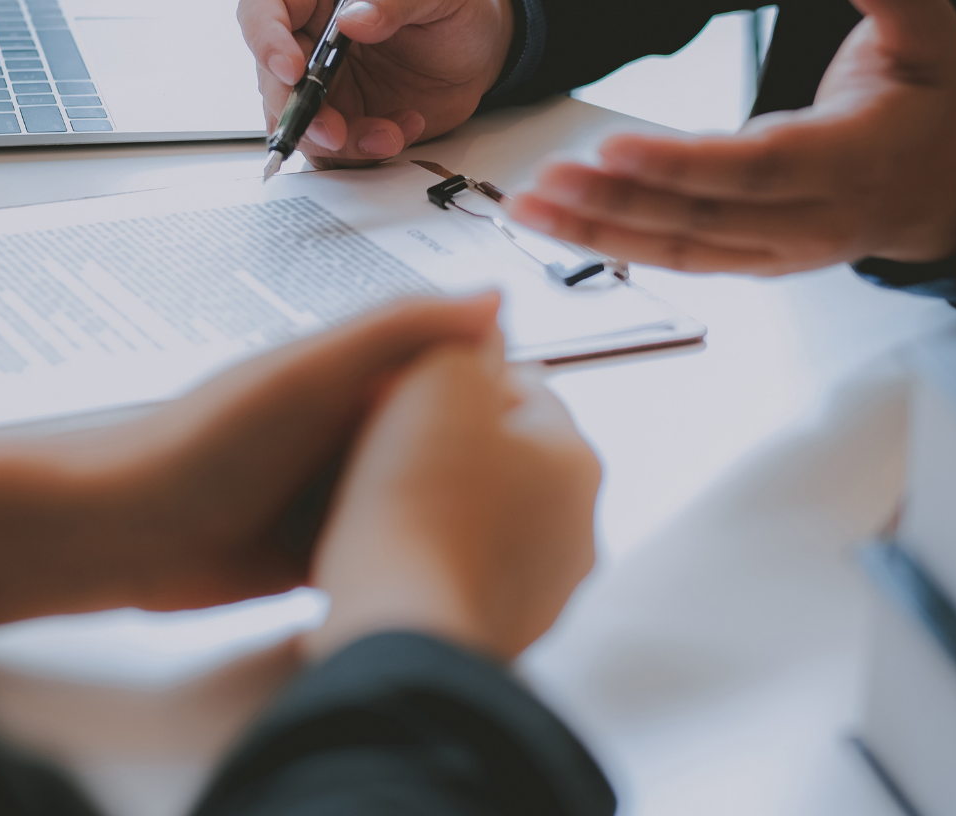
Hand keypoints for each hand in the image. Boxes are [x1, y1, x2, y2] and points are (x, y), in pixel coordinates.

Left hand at [0, 294, 501, 633]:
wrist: (123, 535)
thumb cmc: (201, 443)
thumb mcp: (310, 371)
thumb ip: (398, 331)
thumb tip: (494, 297)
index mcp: (352, 371)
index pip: (449, 366)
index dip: (499, 387)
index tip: (550, 414)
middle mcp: (348, 426)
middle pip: (442, 437)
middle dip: (485, 460)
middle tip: (549, 489)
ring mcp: (333, 489)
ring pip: (420, 498)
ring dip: (453, 514)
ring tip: (517, 538)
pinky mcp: (319, 548)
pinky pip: (385, 546)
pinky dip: (413, 556)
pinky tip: (454, 573)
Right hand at [237, 0, 513, 166]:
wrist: (482, 42)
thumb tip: (352, 18)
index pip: (264, 5)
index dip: (266, 39)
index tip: (292, 70)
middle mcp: (309, 36)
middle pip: (273, 78)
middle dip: (300, 112)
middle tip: (335, 132)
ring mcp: (325, 83)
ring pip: (301, 122)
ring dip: (339, 141)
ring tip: (390, 134)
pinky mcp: (345, 119)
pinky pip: (335, 150)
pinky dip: (364, 151)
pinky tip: (402, 131)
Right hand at [305, 329, 599, 662]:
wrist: (396, 626)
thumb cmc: (418, 507)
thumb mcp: (438, 377)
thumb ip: (464, 336)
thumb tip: (482, 323)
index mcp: (577, 458)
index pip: (523, 387)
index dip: (455, 376)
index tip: (408, 387)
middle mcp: (577, 527)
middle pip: (506, 456)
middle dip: (452, 444)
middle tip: (387, 442)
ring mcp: (545, 589)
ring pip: (485, 518)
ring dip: (442, 506)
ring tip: (378, 503)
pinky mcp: (503, 633)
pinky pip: (462, 574)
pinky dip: (431, 561)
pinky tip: (387, 556)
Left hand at [508, 0, 955, 273]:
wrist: (939, 189)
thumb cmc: (922, 106)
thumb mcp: (930, 34)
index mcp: (853, 160)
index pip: (758, 168)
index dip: (684, 164)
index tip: (615, 147)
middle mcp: (812, 219)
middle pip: (703, 217)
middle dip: (617, 202)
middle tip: (546, 179)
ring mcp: (780, 251)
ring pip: (680, 248)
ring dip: (599, 231)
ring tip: (529, 206)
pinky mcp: (753, 263)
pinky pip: (679, 260)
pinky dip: (617, 246)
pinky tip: (562, 226)